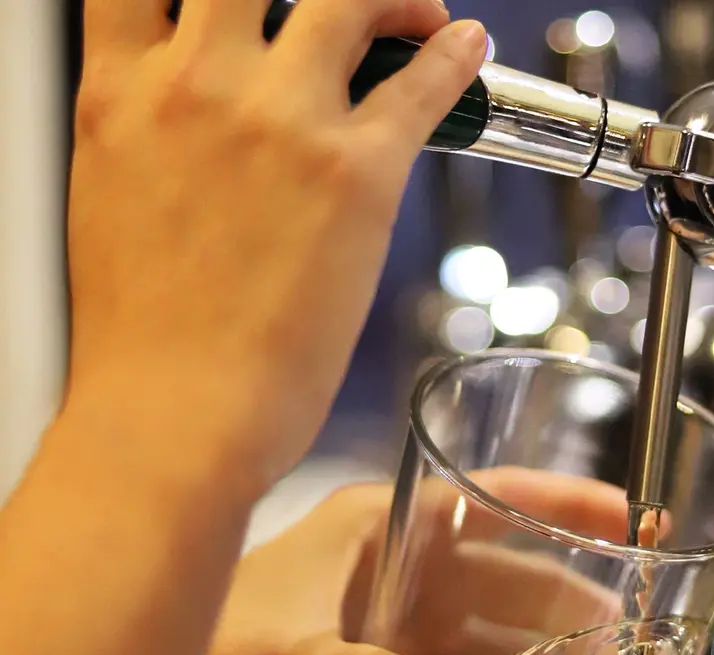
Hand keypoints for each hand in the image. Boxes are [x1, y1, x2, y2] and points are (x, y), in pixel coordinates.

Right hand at [67, 0, 486, 499]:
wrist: (173, 417)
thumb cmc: (142, 342)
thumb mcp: (109, 207)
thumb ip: (148, 142)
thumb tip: (188, 128)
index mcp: (122, 93)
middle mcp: (199, 84)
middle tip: (351, 5)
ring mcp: (281, 123)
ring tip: (421, 16)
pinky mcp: (356, 175)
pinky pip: (424, 85)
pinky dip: (455, 58)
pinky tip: (466, 51)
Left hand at [169, 469, 627, 654]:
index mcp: (375, 527)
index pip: (488, 498)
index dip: (563, 503)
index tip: (628, 517)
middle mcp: (396, 571)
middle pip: (506, 573)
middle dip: (568, 598)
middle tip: (624, 631)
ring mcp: (396, 627)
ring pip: (494, 630)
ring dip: (544, 652)